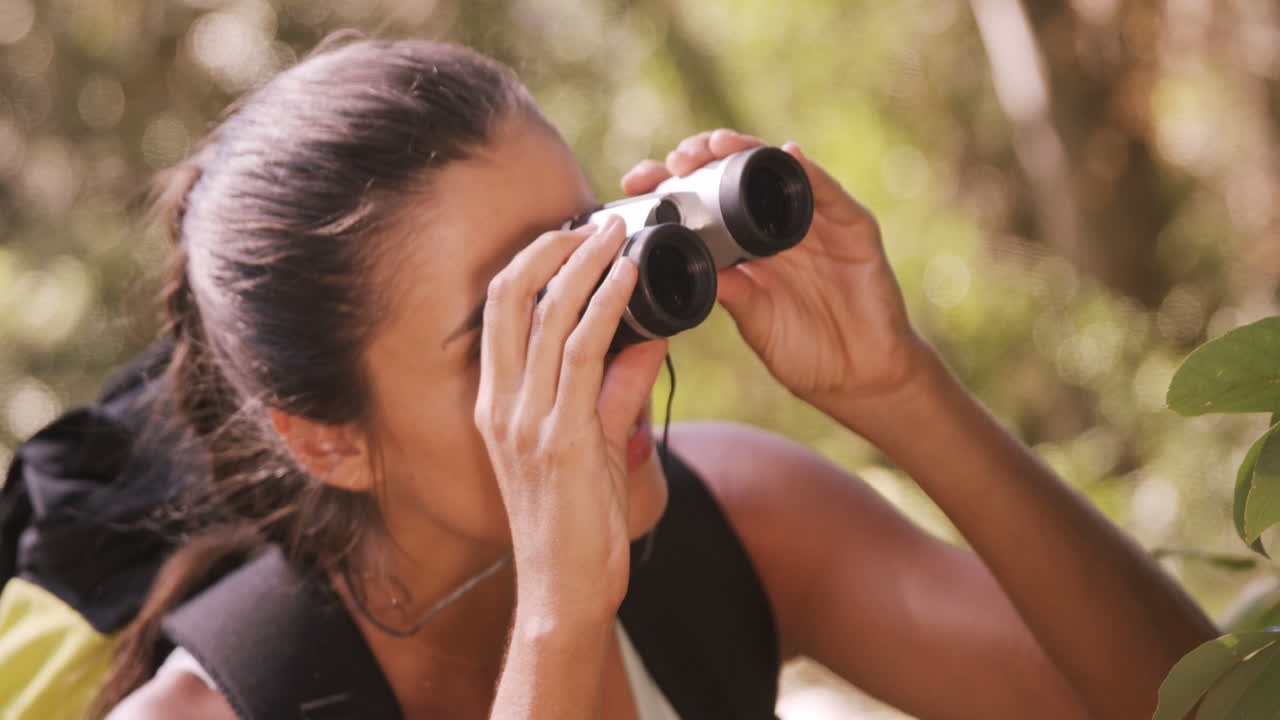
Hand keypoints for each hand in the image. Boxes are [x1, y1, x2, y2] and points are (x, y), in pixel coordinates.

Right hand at [473, 216, 668, 618]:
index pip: (498, 312)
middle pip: (510, 299)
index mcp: (495, 405)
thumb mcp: (592, 448)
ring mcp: (526, 422)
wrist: (565, 593)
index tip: (568, 236)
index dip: (530, 264)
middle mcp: (501, 406)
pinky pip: (584, 355)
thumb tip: (645, 342)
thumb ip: (613, 394)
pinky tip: (629, 280)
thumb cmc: (575, 526)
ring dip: (586, 266)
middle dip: (550, 249)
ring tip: (617, 234)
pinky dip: (606, 308)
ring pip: (549, 318)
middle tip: (592, 221)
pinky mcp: (561, 440)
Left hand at [622, 129, 932, 416]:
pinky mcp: (853, 227)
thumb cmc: (805, 353)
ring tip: (716, 144)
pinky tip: (785, 155)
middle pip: (735, 174)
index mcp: (747, 247)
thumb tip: (684, 262)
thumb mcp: (755, 321)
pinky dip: (808, 172)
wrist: (860, 378)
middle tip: (674, 160)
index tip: (635, 182)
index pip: (702, 204)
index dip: (670, 188)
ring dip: (746, 151)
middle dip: (701, 158)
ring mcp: (816, 223)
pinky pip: (828, 192)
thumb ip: (729, 291)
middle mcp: (778, 226)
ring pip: (777, 171)